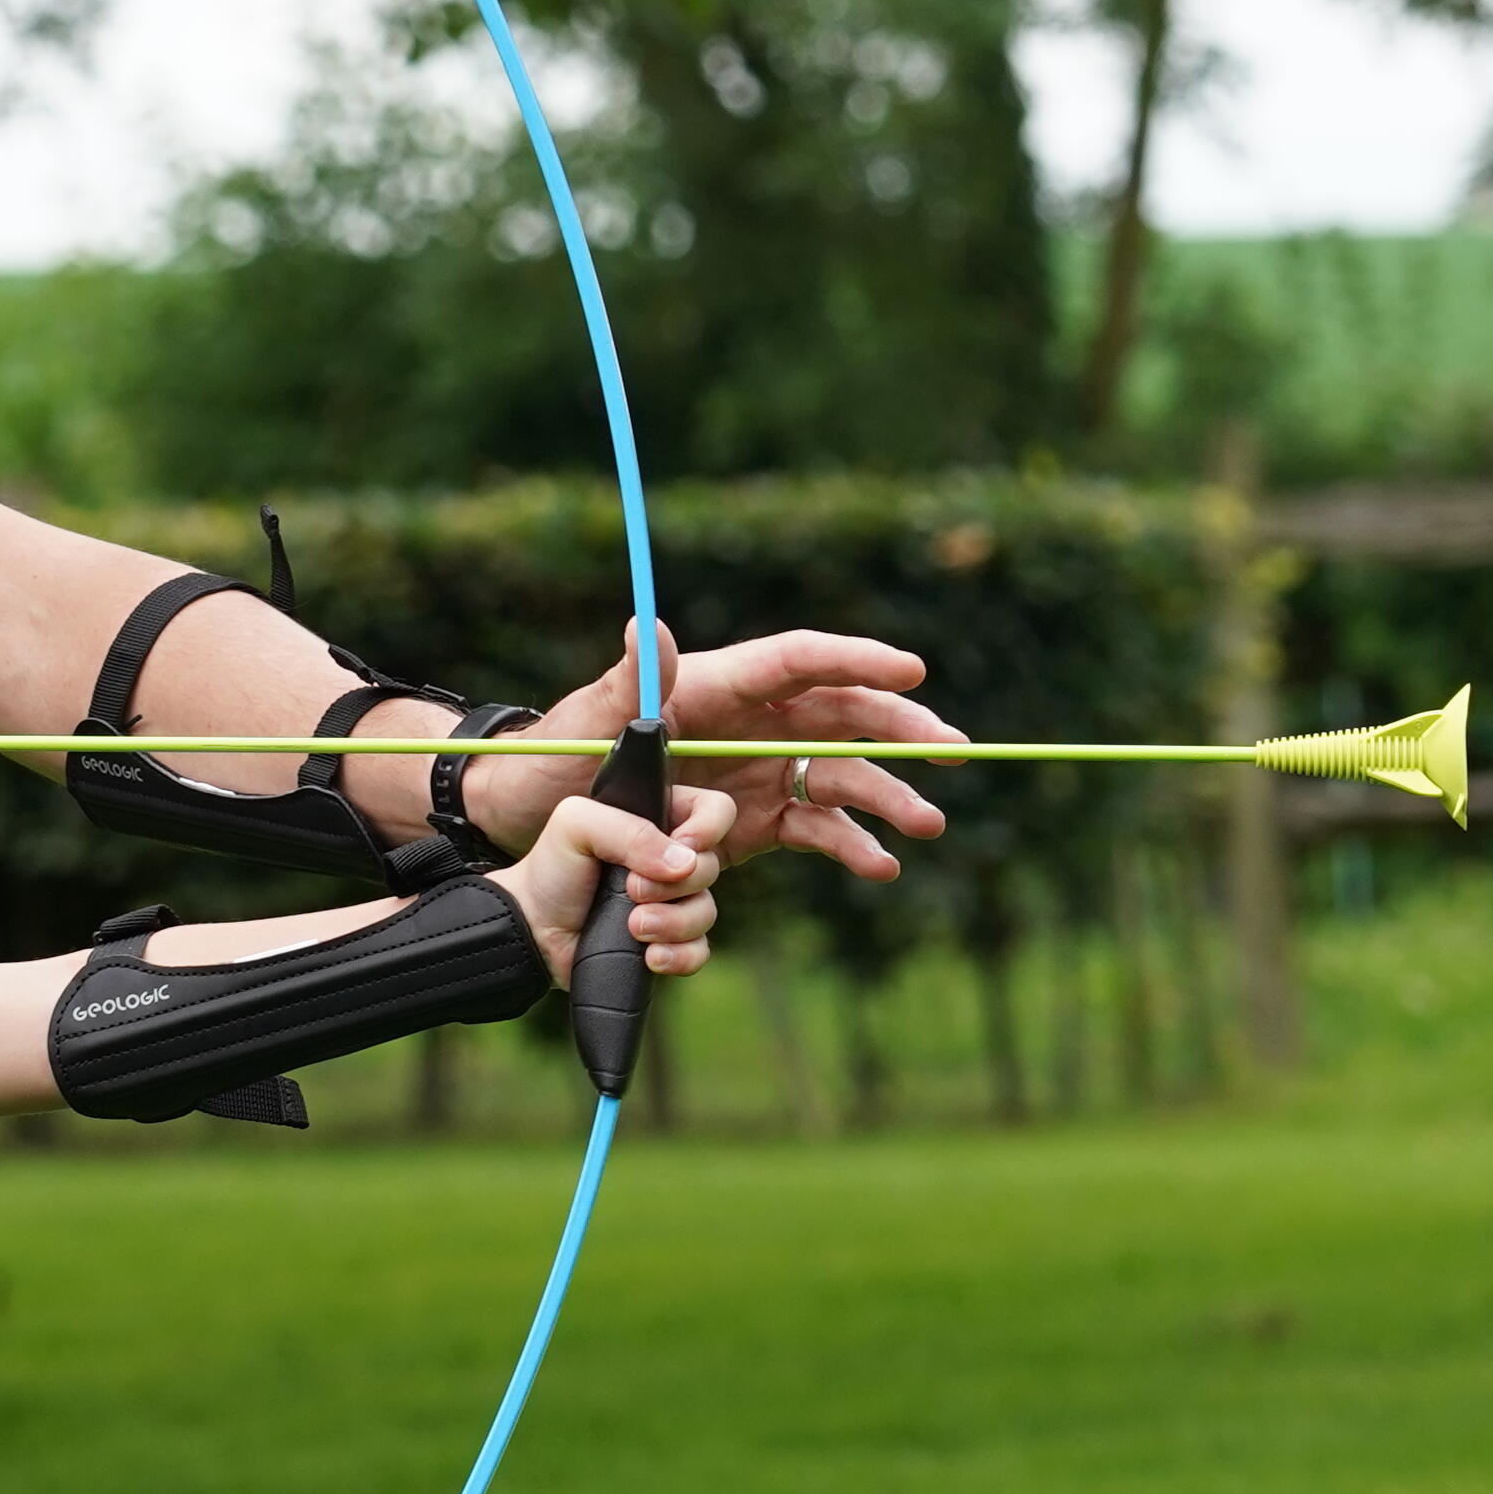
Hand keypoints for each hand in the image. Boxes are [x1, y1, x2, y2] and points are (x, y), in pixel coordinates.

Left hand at [461, 626, 958, 882]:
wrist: (538, 822)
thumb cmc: (558, 757)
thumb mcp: (592, 721)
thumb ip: (631, 682)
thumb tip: (649, 625)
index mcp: (719, 684)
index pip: (802, 660)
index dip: (858, 661)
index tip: (912, 670)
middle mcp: (752, 722)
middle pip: (843, 715)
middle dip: (901, 731)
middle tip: (954, 751)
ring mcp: (759, 774)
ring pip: (841, 776)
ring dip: (888, 798)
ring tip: (926, 826)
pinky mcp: (757, 825)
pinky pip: (816, 829)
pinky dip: (851, 847)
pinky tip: (880, 868)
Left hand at [498, 783, 733, 984]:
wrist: (533, 928)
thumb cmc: (552, 869)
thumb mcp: (577, 825)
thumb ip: (629, 831)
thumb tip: (684, 863)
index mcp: (657, 820)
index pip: (714, 811)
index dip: (709, 828)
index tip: (682, 845)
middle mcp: (671, 860)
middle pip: (711, 867)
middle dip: (675, 884)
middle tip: (631, 890)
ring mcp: (672, 903)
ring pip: (707, 912)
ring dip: (673, 923)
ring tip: (633, 927)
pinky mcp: (667, 942)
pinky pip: (699, 951)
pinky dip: (679, 956)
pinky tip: (649, 957)